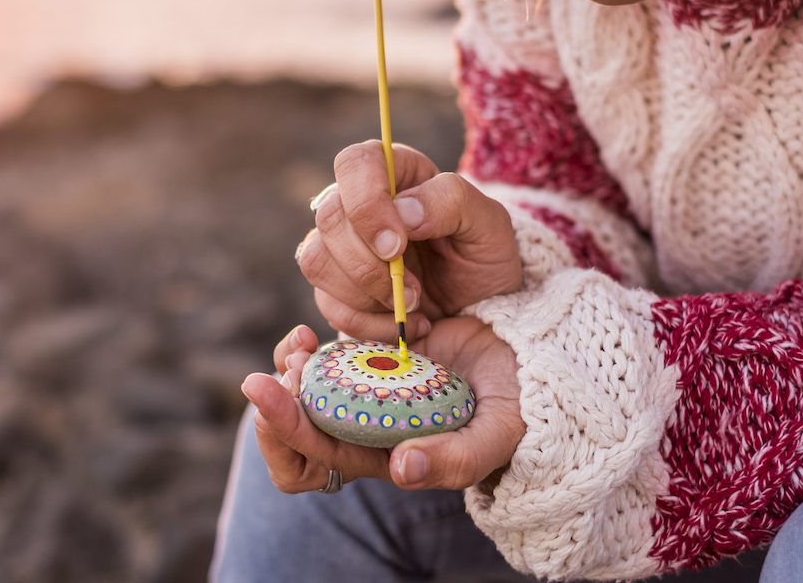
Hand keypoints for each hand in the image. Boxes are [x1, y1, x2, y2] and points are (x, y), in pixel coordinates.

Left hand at [242, 318, 523, 492]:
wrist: (531, 357)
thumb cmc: (519, 405)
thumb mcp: (498, 435)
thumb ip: (457, 460)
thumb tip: (400, 470)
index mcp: (388, 457)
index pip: (317, 461)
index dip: (286, 434)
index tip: (274, 394)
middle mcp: (369, 429)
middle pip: (296, 433)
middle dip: (274, 405)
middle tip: (271, 372)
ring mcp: (368, 392)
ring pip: (304, 394)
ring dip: (289, 371)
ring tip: (296, 345)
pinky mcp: (373, 358)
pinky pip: (325, 360)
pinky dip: (310, 349)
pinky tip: (312, 332)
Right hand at [296, 141, 521, 341]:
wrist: (481, 307)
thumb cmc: (484, 255)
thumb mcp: (489, 224)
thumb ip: (452, 202)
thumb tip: (403, 211)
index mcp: (396, 172)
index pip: (355, 164)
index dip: (367, 204)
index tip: (397, 246)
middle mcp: (359, 204)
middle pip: (329, 218)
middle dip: (370, 264)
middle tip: (415, 290)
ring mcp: (341, 246)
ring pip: (317, 261)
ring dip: (367, 294)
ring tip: (413, 305)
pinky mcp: (335, 287)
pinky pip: (328, 304)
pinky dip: (368, 324)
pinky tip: (404, 323)